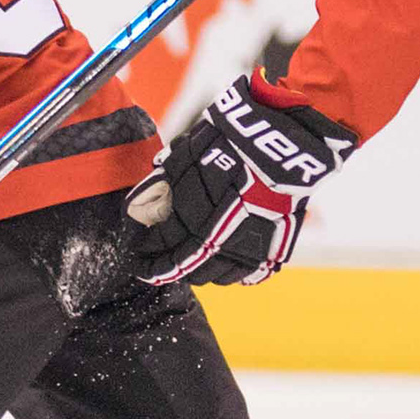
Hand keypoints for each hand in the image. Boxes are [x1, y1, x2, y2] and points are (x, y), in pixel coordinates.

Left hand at [130, 75, 352, 288]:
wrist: (279, 142)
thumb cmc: (227, 142)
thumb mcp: (185, 156)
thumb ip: (164, 185)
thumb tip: (141, 204)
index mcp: (193, 219)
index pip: (163, 250)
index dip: (149, 257)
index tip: (140, 259)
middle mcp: (220, 241)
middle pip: (189, 269)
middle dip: (172, 268)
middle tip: (163, 263)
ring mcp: (249, 247)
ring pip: (218, 276)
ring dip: (201, 273)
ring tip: (193, 264)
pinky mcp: (274, 248)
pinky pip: (249, 273)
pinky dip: (233, 272)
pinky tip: (226, 265)